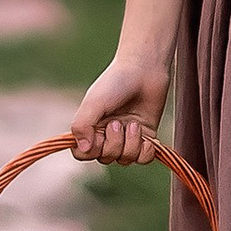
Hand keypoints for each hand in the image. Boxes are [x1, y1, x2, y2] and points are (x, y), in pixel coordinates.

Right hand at [71, 50, 168, 166]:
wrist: (145, 70)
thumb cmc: (116, 83)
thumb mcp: (93, 103)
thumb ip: (82, 125)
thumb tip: (84, 149)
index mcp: (91, 127)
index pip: (82, 154)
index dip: (91, 151)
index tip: (97, 136)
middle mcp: (107, 134)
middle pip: (106, 158)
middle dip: (114, 144)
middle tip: (118, 122)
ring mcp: (127, 137)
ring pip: (125, 159)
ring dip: (131, 144)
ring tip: (134, 123)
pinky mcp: (146, 137)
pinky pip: (143, 159)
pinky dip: (145, 152)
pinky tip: (147, 139)